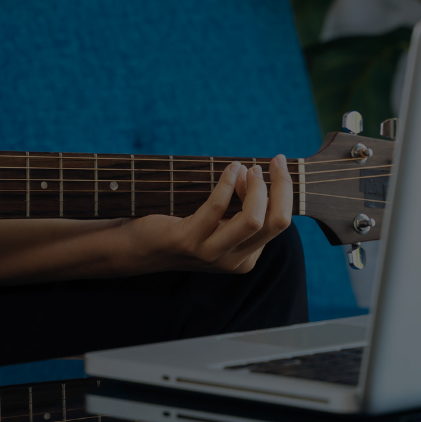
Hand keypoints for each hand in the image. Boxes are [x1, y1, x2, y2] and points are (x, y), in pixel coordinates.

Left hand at [117, 156, 292, 274]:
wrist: (139, 247)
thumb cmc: (180, 226)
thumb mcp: (217, 219)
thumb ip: (237, 204)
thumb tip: (253, 174)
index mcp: (245, 256)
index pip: (278, 224)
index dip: (280, 192)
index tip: (277, 167)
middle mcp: (234, 260)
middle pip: (275, 223)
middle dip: (281, 188)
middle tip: (276, 161)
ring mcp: (212, 253)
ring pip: (253, 220)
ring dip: (257, 188)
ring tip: (250, 167)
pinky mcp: (190, 240)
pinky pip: (217, 209)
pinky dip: (227, 185)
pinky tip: (230, 169)